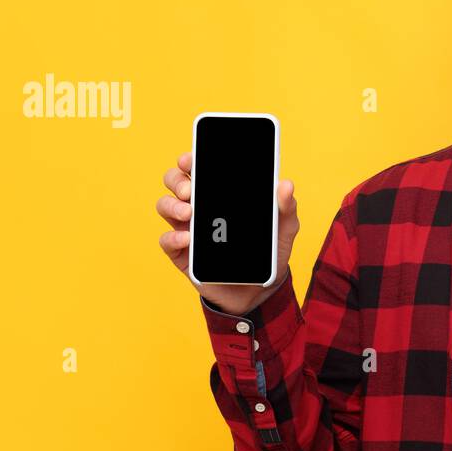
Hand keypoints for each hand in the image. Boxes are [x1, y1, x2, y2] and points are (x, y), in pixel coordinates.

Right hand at [156, 151, 300, 315]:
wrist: (260, 292)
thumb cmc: (268, 254)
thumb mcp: (283, 230)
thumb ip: (285, 208)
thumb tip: (286, 185)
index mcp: (220, 196)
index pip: (199, 169)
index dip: (190, 160)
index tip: (191, 158)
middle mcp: (200, 208)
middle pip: (175, 182)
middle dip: (177, 179)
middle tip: (190, 188)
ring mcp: (189, 230)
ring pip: (165, 206)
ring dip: (171, 205)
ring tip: (189, 212)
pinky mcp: (183, 255)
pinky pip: (167, 241)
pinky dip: (173, 237)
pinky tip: (188, 239)